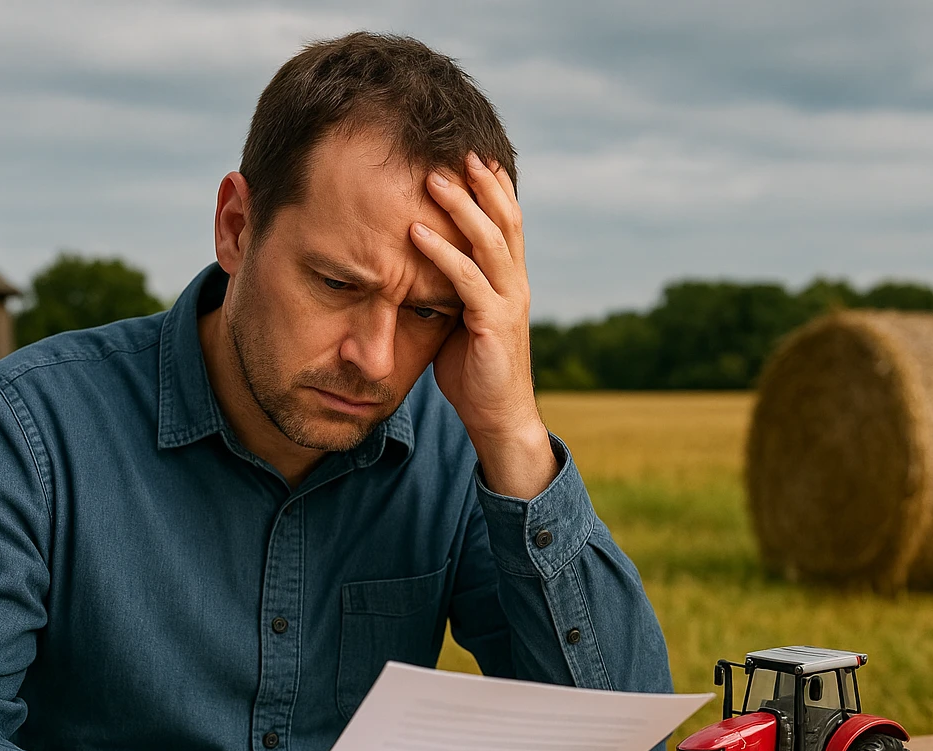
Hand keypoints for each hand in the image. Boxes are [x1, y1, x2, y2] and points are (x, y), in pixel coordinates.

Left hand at [411, 153, 557, 499]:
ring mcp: (508, 303)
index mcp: (510, 282)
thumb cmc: (475, 372)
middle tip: (453, 150)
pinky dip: (441, 253)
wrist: (498, 417)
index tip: (471, 156)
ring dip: (460, 206)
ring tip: (432, 178)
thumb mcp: (462, 321)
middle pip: (504, 220)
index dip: (494, 188)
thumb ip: (452, 291)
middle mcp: (515, 285)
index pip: (508, 223)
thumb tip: (421, 269)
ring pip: (489, 241)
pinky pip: (467, 279)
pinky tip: (416, 232)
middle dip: (480, 183)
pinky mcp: (493, 324)